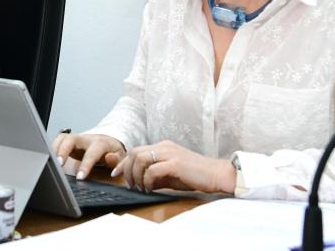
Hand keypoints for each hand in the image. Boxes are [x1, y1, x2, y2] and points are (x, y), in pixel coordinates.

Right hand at [53, 133, 125, 179]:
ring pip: (62, 139)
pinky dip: (53, 148)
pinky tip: (51, 158)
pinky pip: (58, 140)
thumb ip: (117, 160)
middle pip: (71, 140)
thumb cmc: (113, 152)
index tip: (80, 177)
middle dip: (63, 151)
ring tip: (52, 162)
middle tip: (58, 164)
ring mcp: (76, 138)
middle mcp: (86, 139)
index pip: (91, 153)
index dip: (85, 165)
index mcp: (100, 143)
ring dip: (55, 149)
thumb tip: (110, 159)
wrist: (108, 141)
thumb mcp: (120, 157)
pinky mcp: (69, 140)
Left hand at [111, 140, 235, 193]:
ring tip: (140, 187)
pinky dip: (147, 180)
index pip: (136, 151)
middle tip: (129, 184)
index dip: (124, 162)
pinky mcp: (175, 163)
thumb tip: (141, 182)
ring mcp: (169, 154)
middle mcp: (164, 147)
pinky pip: (153, 170)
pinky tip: (150, 188)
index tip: (117, 174)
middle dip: (126, 169)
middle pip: (135, 152)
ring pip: (140, 159)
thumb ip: (156, 174)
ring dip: (136, 175)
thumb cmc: (195, 176)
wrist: (217, 174)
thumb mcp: (171, 174)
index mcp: (163, 146)